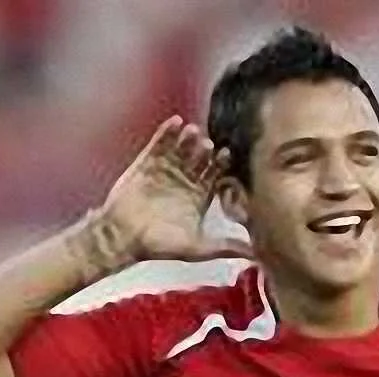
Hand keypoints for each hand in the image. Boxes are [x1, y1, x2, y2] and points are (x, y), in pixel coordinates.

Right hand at [70, 116, 253, 279]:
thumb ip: (225, 247)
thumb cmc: (159, 245)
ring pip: (181, 150)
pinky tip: (175, 123)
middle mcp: (185, 182)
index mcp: (199, 198)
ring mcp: (166, 171)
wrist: (123, 237)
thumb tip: (255, 253)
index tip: (228, 156)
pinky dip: (166, 133)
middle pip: (199, 160)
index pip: (215, 176)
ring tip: (193, 131)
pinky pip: (159, 145)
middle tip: (209, 143)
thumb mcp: (197, 248)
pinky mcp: (147, 164)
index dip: (221, 166)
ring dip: (188, 140)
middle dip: (205, 151)